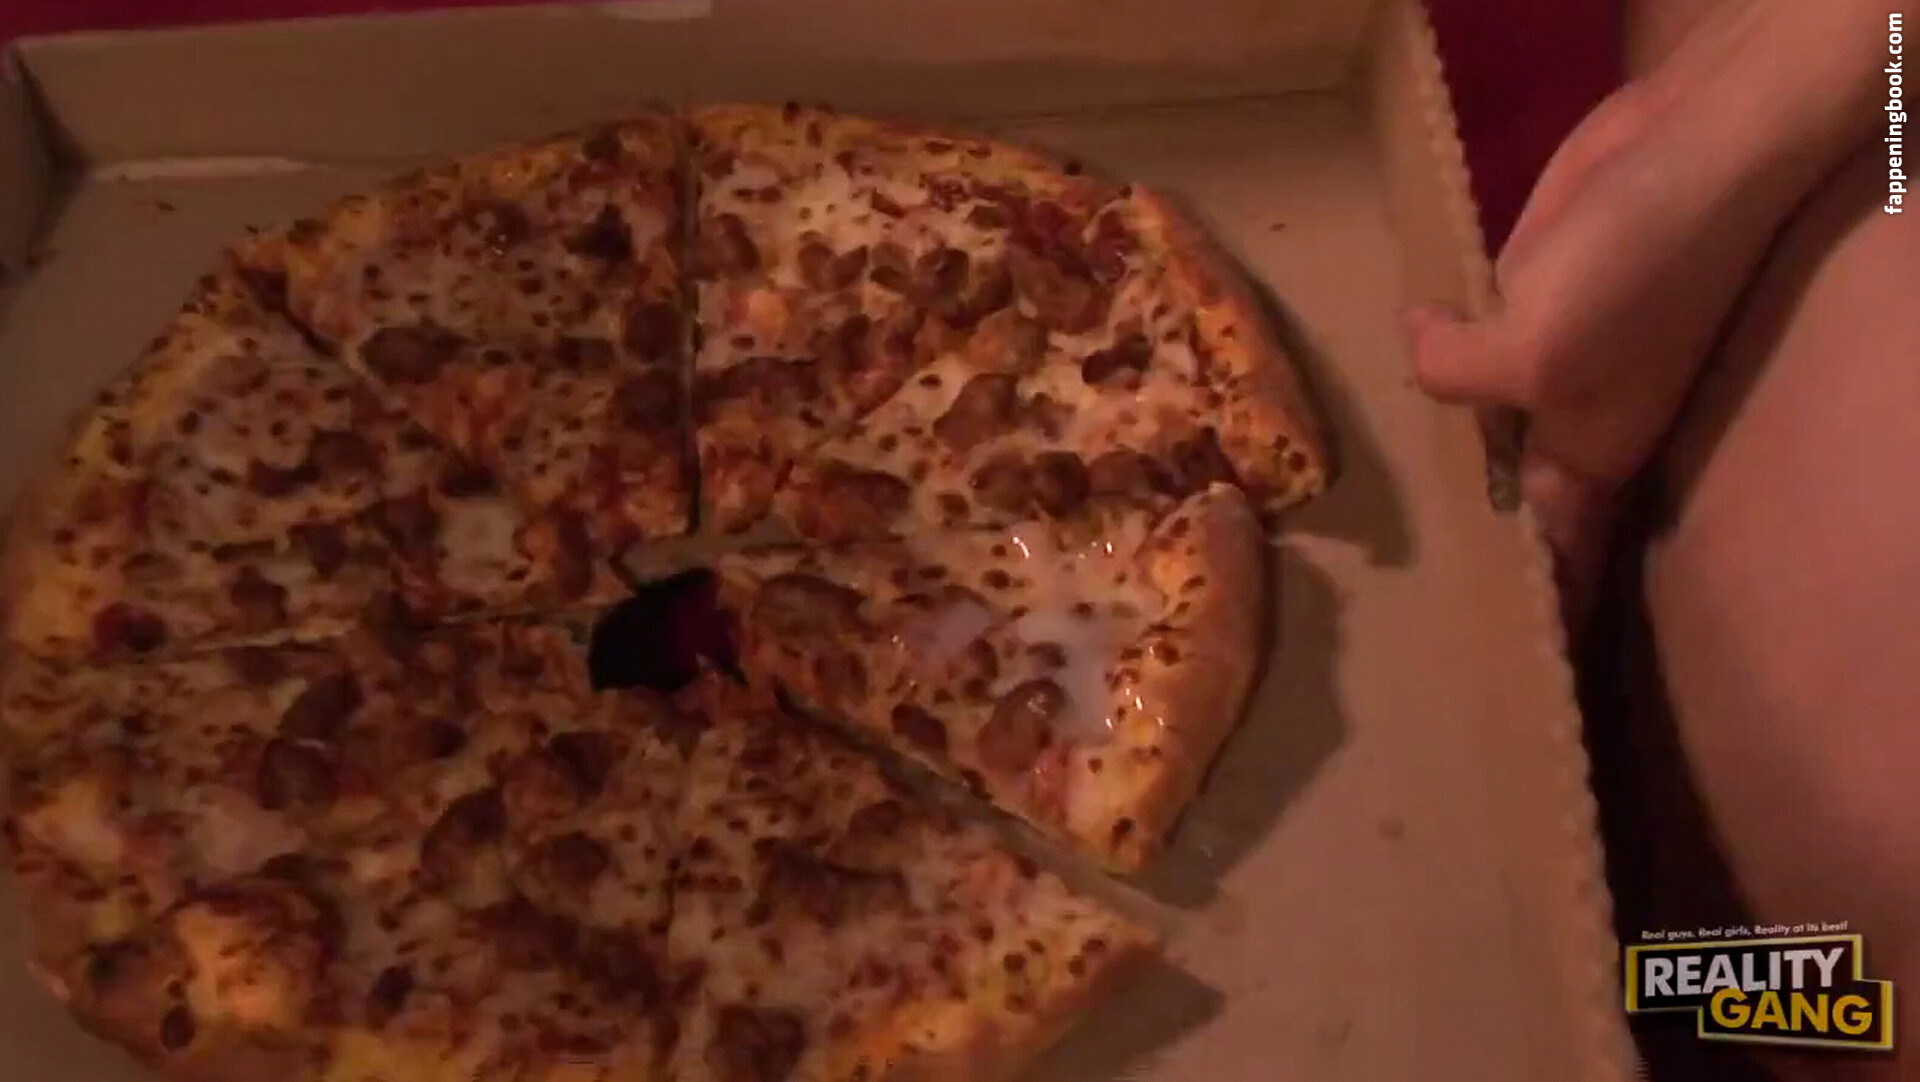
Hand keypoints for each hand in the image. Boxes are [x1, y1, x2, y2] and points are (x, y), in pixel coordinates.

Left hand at [1403, 0, 1883, 627]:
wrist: (1690, 150)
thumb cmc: (1629, 274)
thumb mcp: (1532, 350)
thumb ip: (1456, 375)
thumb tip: (1418, 340)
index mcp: (1589, 463)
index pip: (1561, 562)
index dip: (1534, 614)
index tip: (1487, 663)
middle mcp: (1573, 422)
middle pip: (1516, 499)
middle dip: (1468, 535)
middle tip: (1388, 579)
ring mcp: (1552, 358)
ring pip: (1486, 422)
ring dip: (1441, 441)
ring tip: (1367, 488)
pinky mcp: (1529, 294)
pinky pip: (1470, 345)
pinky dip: (1433, 357)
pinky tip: (1383, 372)